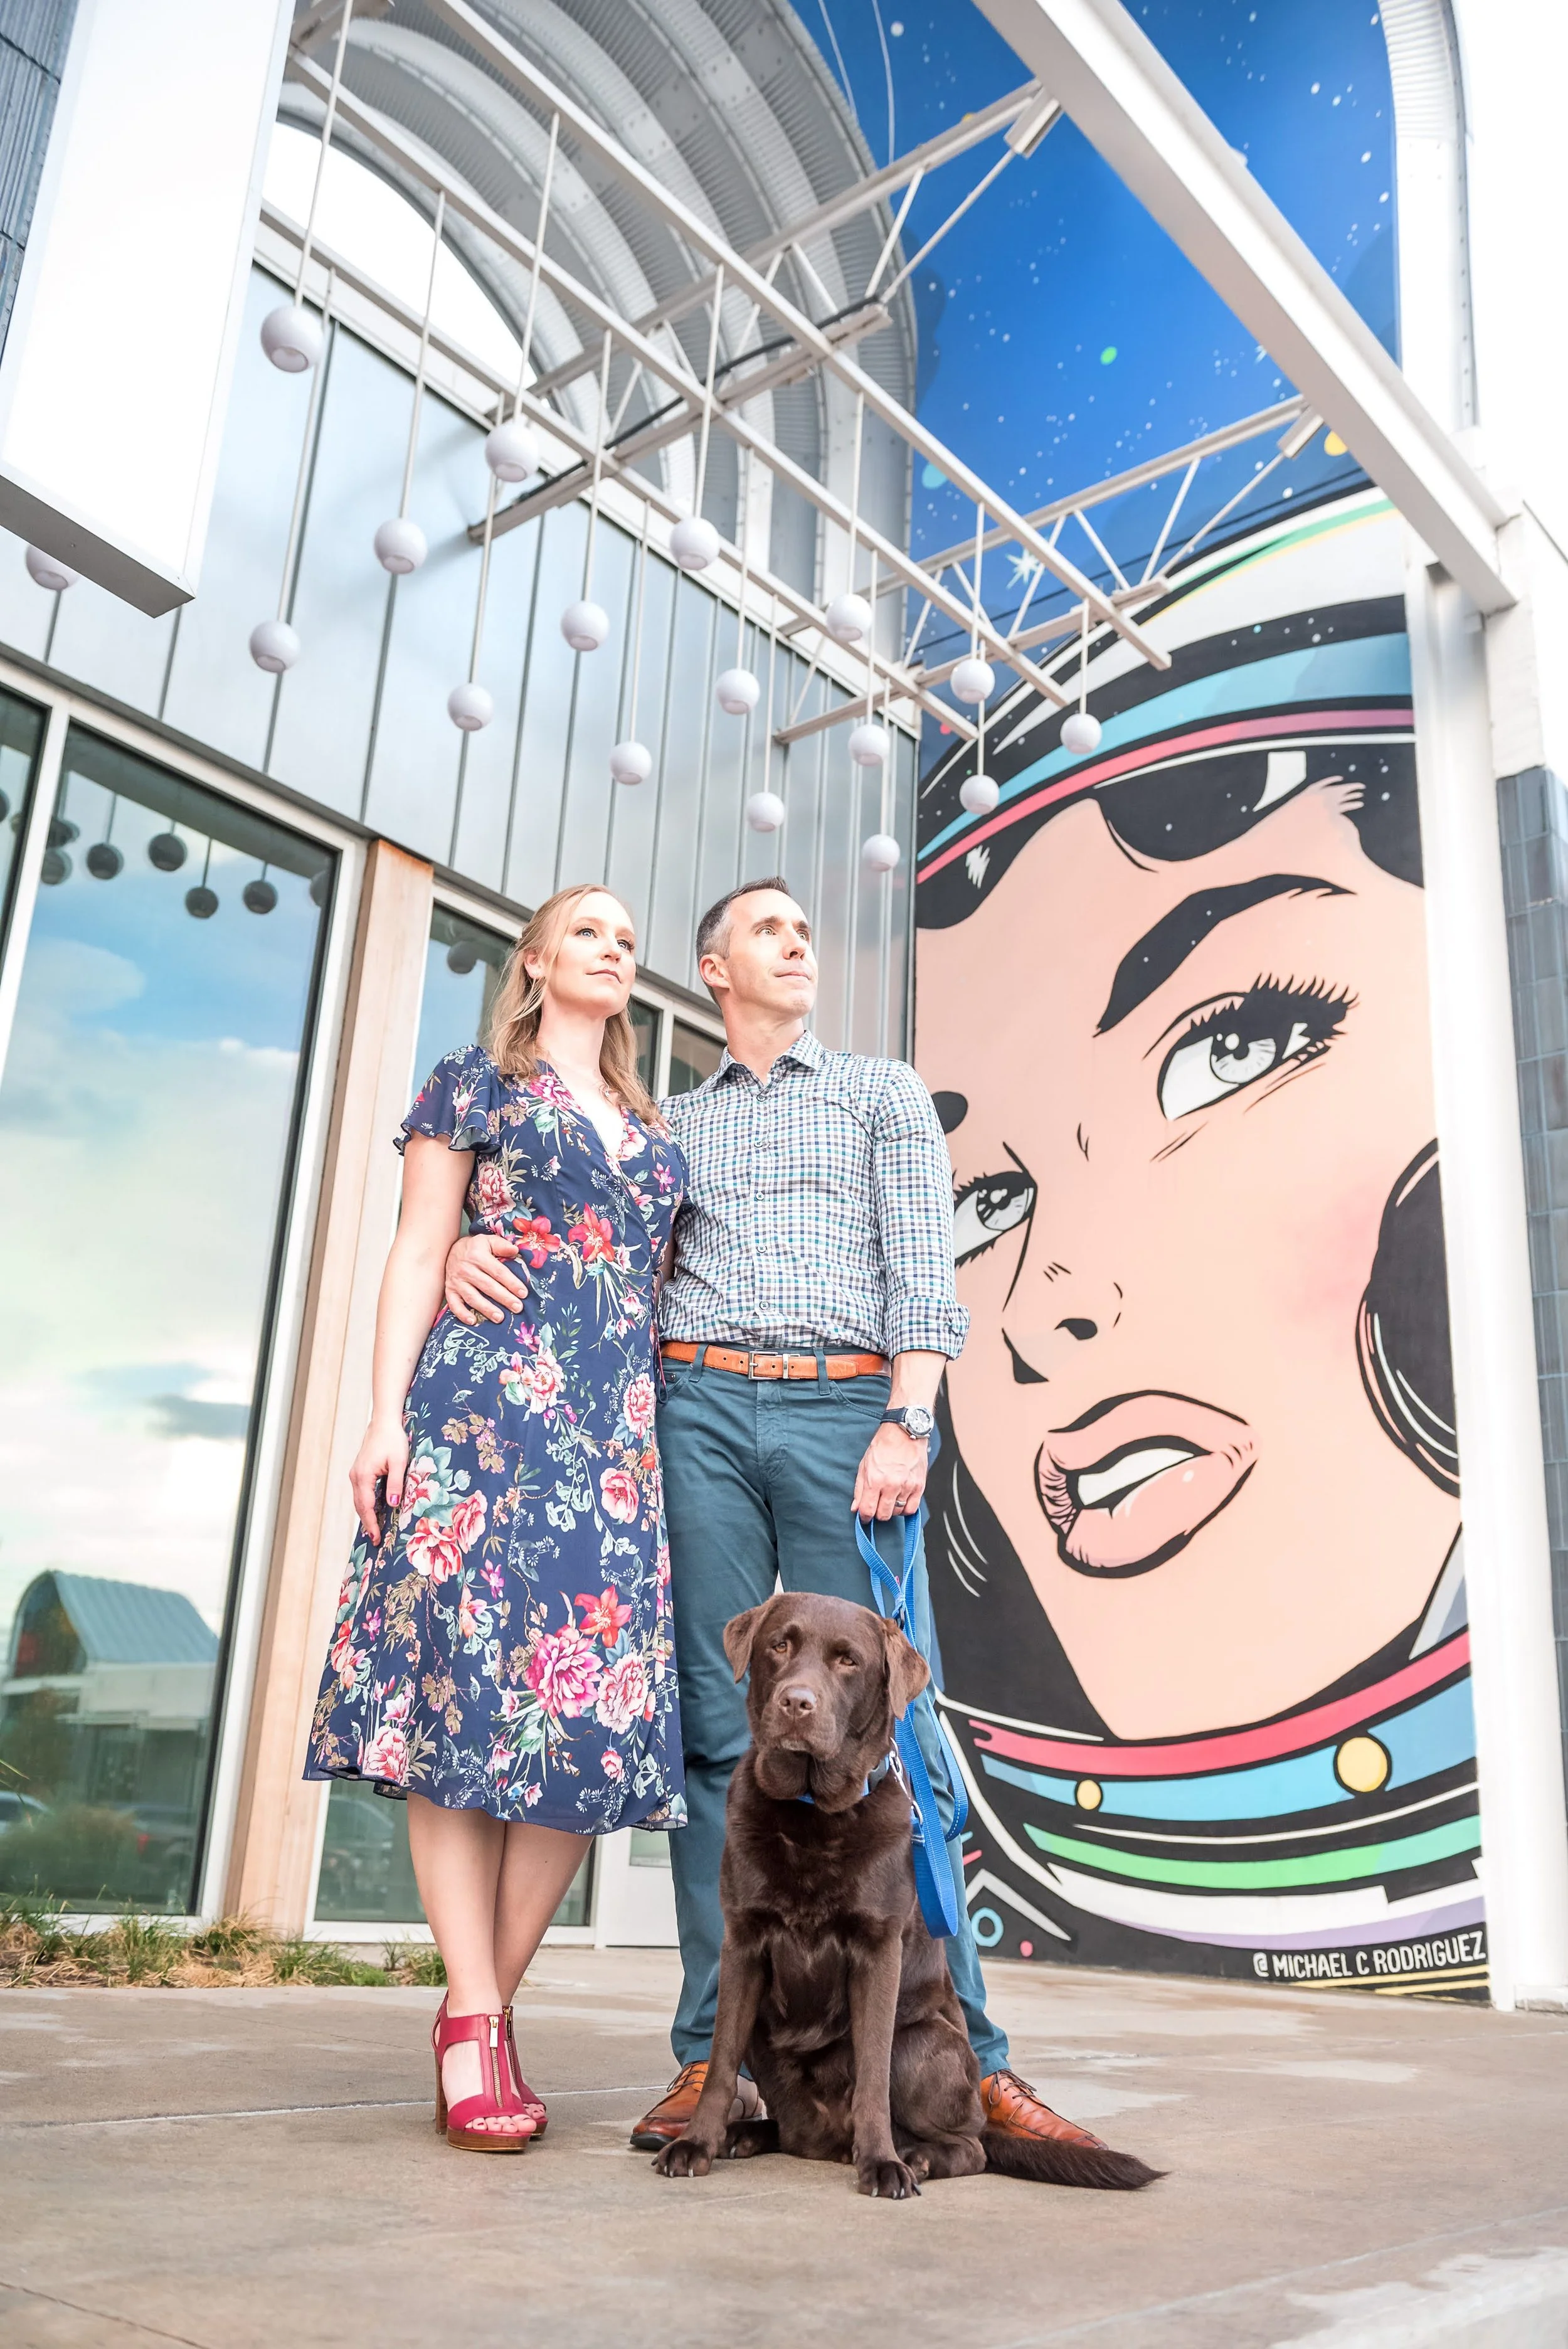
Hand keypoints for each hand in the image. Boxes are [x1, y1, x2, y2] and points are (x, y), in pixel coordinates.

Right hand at [350, 1420, 408, 1542]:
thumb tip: (392, 1505)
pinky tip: (374, 1511)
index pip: (366, 1506)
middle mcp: (355, 1477)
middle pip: (360, 1506)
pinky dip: (366, 1505)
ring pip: (359, 1500)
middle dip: (368, 1524)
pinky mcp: (359, 1472)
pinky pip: (361, 1493)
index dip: (372, 1523)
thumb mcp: (399, 1462)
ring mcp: (355, 1474)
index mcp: (363, 1476)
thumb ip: (395, 1484)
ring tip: (375, 1530)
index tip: (377, 1538)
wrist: (384, 1422)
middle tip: (376, 1540)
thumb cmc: (393, 1440)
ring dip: (366, 1515)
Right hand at [445, 1230, 528, 1324]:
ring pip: (473, 1297)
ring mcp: (457, 1281)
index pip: (498, 1272)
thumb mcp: (488, 1241)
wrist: (449, 1250)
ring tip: (500, 1318)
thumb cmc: (474, 1248)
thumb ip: (502, 1245)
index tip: (523, 1293)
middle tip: (517, 1308)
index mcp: (478, 1256)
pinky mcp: (450, 1290)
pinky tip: (473, 1321)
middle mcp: (467, 1270)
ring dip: (486, 1309)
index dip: (511, 1283)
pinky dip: (462, 1314)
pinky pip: (454, 1304)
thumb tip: (515, 1250)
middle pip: (488, 1286)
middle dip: (504, 1298)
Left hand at [852, 1422, 929, 1520]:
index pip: (868, 1510)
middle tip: (877, 1505)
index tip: (865, 1517)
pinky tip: (901, 1501)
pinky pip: (911, 1509)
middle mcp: (891, 1485)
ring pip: (897, 1513)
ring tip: (890, 1498)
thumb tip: (856, 1508)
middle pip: (883, 1515)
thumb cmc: (883, 1446)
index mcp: (875, 1480)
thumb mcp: (864, 1465)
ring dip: (891, 1510)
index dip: (865, 1517)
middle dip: (878, 1514)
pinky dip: (905, 1509)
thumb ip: (859, 1489)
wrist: (904, 1433)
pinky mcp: (919, 1486)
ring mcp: (907, 1486)